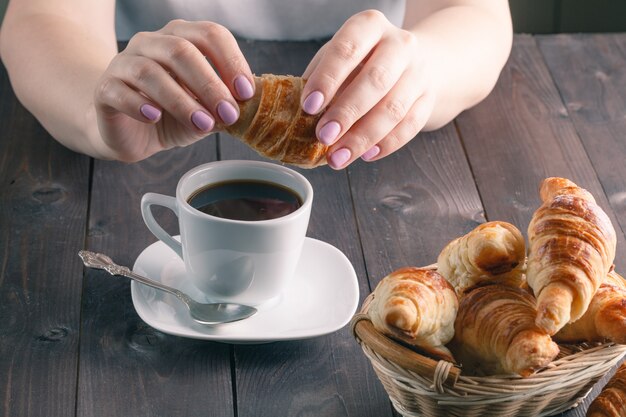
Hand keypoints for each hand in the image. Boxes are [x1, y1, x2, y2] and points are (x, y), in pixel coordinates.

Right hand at [94, 19, 254, 161]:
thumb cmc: (172, 115)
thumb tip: (251, 106)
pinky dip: (138, 104)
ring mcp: (124, 63)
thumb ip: (224, 105)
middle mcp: (151, 43)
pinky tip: (154, 118)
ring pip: (150, 72)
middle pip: (181, 50)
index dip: (231, 61)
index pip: (210, 34)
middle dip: (209, 84)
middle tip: (228, 113)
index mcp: (181, 38)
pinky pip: (119, 91)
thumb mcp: (206, 110)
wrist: (130, 133)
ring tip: (202, 124)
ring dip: (181, 100)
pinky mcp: (105, 89)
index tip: (246, 92)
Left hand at [301, 10, 435, 168]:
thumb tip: (297, 116)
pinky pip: (410, 126)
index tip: (309, 106)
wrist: (415, 61)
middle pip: (375, 80)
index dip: (327, 79)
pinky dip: (386, 144)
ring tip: (338, 157)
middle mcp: (400, 45)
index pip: (348, 49)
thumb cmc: (364, 61)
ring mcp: (419, 72)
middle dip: (347, 112)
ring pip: (394, 109)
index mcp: (370, 26)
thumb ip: (320, 80)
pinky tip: (366, 155)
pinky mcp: (428, 99)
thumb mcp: (338, 58)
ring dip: (363, 137)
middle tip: (323, 137)